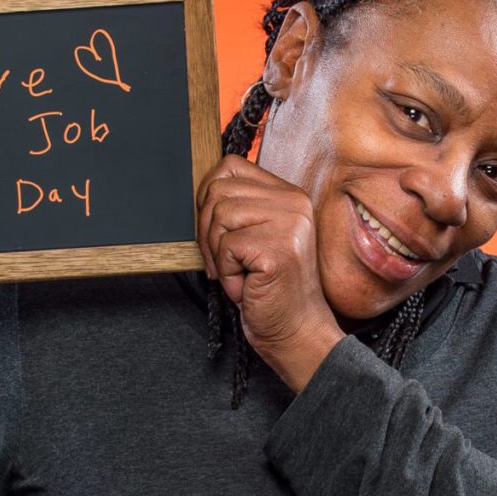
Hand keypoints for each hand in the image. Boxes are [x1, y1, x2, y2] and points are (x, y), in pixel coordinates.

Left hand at [196, 155, 344, 391]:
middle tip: (224, 261)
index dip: (208, 195)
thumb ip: (237, 208)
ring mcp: (290, 224)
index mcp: (288, 194)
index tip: (214, 228)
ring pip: (219, 217)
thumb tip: (202, 190)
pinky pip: (226, 247)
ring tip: (239, 274)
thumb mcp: (253, 238)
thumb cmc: (269, 288)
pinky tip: (247, 285)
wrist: (294, 329)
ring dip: (218, 254)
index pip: (231, 166)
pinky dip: (228, 273)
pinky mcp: (278, 248)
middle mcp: (294, 203)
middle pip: (218, 191)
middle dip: (207, 231)